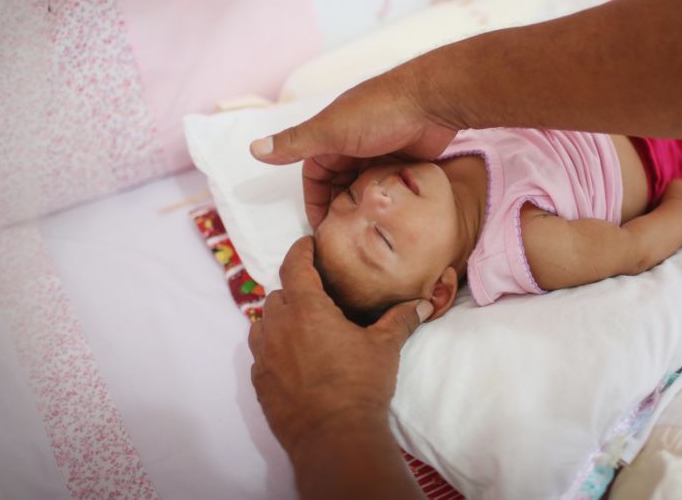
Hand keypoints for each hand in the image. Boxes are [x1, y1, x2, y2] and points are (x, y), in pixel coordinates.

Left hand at [247, 236, 432, 457]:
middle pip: (277, 294)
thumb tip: (422, 305)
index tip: (307, 244)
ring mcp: (265, 356)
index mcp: (307, 309)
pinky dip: (273, 349)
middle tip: (315, 295)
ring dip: (278, 319)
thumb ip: (400, 320)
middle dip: (294, 290)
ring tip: (301, 327)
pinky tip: (292, 359)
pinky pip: (261, 355)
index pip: (295, 265)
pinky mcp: (260, 382)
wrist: (334, 437)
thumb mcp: (384, 347)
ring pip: (263, 323)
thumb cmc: (360, 385)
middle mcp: (279, 326)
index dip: (300, 250)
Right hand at [250, 67, 457, 227]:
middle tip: (349, 234)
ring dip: (365, 204)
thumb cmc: (380, 112)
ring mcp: (380, 152)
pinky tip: (390, 215)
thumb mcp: (331, 130)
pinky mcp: (404, 159)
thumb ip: (295, 143)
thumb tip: (254, 149)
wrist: (433, 100)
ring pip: (365, 188)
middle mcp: (353, 144)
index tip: (323, 230)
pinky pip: (389, 186)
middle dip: (342, 208)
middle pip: (340, 185)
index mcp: (330, 136)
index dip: (316, 202)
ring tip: (369, 228)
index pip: (315, 177)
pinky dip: (387, 199)